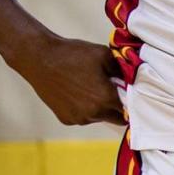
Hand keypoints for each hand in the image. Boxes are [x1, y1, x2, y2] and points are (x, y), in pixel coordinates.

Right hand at [8, 34, 125, 125]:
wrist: (41, 59)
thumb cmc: (74, 54)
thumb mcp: (105, 55)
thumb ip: (122, 70)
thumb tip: (131, 78)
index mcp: (106, 99)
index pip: (129, 109)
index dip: (132, 101)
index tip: (130, 94)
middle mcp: (93, 114)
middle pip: (116, 117)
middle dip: (118, 106)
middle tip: (113, 90)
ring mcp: (78, 119)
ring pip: (99, 117)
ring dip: (100, 107)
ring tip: (91, 87)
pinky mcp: (65, 119)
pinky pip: (83, 117)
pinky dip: (85, 109)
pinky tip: (78, 92)